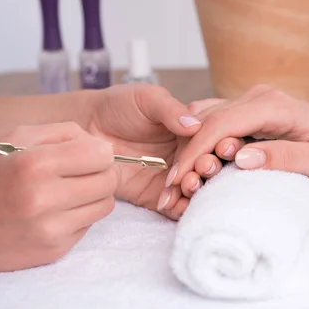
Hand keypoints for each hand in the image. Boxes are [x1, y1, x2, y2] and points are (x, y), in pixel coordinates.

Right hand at [0, 122, 115, 271]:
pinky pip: (88, 226)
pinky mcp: (53, 251)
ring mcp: (49, 229)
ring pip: (105, 205)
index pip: (102, 155)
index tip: (87, 154)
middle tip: (82, 172)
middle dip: (101, 172)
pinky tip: (57, 211)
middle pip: (109, 181)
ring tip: (70, 190)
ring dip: (94, 195)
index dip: (99, 152)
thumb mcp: (18, 138)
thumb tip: (103, 147)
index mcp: (35, 164)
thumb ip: (63, 133)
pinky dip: (79, 216)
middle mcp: (43, 198)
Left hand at [87, 84, 224, 219]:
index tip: (219, 149)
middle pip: (208, 169)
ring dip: (196, 193)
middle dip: (209, 172)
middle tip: (201, 170)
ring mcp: (171, 177)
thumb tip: (194, 125)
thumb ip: (170, 110)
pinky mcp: (155, 195)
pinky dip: (179, 209)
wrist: (88, 125)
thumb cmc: (120, 104)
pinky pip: (173, 207)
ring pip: (193, 191)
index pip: (213, 141)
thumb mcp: (148, 98)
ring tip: (187, 187)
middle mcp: (185, 155)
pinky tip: (175, 204)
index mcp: (190, 131)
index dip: (219, 146)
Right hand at [165, 85, 308, 191]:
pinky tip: (190, 169)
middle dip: (185, 156)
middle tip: (169, 192)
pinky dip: (197, 146)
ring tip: (175, 186)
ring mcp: (249, 102)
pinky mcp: (246, 112)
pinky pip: (213, 124)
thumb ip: (284, 157)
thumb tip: (240, 158)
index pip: (222, 123)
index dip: (196, 151)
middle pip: (207, 122)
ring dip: (187, 152)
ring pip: (204, 121)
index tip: (180, 180)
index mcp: (273, 105)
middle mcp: (256, 97)